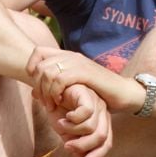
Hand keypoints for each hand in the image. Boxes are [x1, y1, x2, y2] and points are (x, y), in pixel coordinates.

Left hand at [27, 47, 141, 113]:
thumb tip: (33, 92)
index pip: (38, 51)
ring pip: (48, 72)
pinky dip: (55, 92)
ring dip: (45, 91)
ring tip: (51, 105)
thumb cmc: (99, 93)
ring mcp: (79, 63)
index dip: (31, 67)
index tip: (37, 86)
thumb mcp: (74, 87)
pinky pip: (60, 78)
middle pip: (40, 65)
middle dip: (37, 86)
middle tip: (43, 102)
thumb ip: (55, 86)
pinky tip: (60, 102)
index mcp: (68, 56)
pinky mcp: (85, 73)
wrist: (124, 93)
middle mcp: (72, 56)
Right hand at [38, 83, 112, 156]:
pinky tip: (65, 116)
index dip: (96, 156)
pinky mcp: (87, 94)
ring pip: (91, 127)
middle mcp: (102, 113)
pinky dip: (72, 119)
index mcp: (101, 123)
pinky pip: (86, 113)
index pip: (106, 144)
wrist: (47, 94)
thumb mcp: (67, 134)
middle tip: (66, 145)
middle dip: (82, 146)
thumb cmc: (59, 112)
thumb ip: (77, 147)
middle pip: (101, 137)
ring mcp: (96, 102)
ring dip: (72, 131)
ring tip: (61, 124)